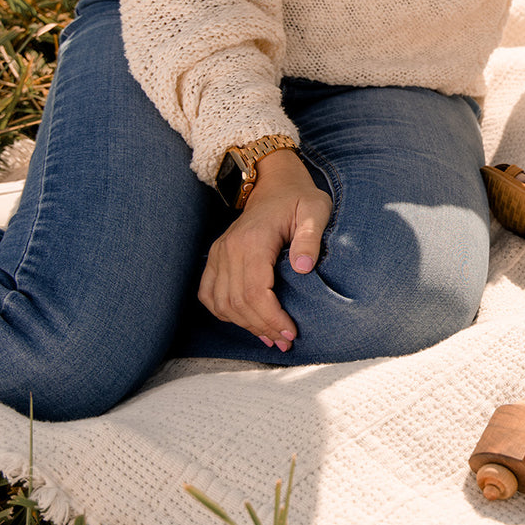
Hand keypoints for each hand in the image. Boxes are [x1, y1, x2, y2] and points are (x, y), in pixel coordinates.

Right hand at [199, 150, 331, 351]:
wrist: (274, 183)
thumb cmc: (299, 198)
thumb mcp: (316, 210)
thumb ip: (310, 237)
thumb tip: (302, 267)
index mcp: (253, 241)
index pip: (255, 292)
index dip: (271, 318)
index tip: (291, 332)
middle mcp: (229, 249)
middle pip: (237, 303)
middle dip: (262, 327)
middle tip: (285, 341)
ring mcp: (219, 253)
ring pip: (221, 303)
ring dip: (244, 325)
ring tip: (270, 337)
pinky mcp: (216, 257)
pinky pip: (209, 294)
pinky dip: (224, 313)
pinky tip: (246, 323)